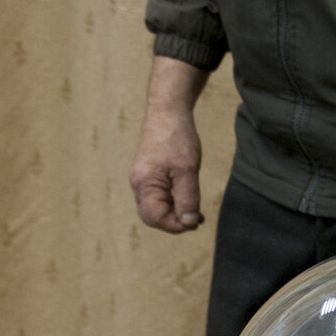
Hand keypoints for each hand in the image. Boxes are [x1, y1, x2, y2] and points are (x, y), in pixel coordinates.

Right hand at [130, 57, 209, 233]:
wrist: (168, 110)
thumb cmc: (176, 137)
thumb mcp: (187, 171)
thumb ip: (188, 199)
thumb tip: (188, 223)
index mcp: (144, 185)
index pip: (157, 219)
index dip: (177, 225)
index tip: (197, 221)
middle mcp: (138, 185)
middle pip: (153, 217)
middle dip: (174, 222)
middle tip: (197, 219)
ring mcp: (142, 179)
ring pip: (155, 208)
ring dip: (174, 212)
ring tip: (195, 211)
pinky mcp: (148, 173)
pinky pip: (157, 197)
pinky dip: (172, 202)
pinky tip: (186, 197)